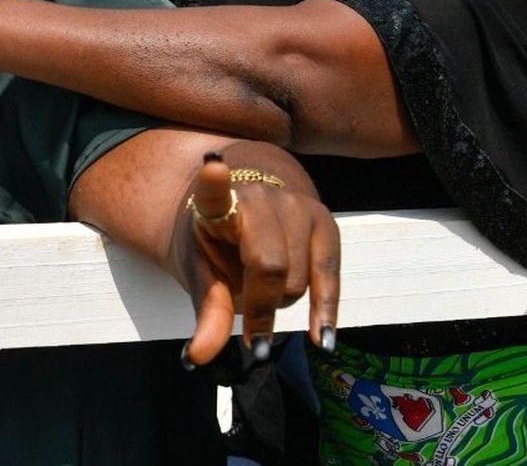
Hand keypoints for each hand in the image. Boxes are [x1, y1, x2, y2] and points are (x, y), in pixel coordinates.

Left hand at [174, 149, 339, 366]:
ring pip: (298, 279)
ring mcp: (298, 206)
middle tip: (250, 334)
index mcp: (218, 203)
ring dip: (282, 300)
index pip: (214, 191)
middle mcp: (261, 196)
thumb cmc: (216, 247)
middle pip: (269, 266)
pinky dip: (325, 311)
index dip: (214, 181)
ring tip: (265, 293)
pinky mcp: (326, 222)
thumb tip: (196, 359)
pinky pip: (330, 275)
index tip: (213, 167)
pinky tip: (322, 340)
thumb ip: (205, 313)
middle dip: (260, 306)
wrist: (247, 212)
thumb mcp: (201, 275)